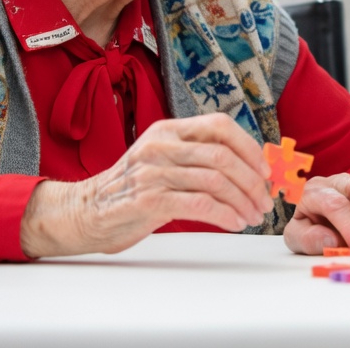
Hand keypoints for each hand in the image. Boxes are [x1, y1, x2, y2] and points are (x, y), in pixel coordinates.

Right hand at [19, 113, 273, 257]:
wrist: (84, 212)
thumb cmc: (132, 189)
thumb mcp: (163, 160)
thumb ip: (196, 156)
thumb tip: (248, 167)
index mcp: (168, 130)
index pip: (219, 126)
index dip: (249, 147)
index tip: (264, 171)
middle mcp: (161, 145)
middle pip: (222, 156)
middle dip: (252, 182)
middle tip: (264, 201)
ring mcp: (153, 171)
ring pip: (215, 180)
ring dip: (242, 201)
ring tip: (252, 216)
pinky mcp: (149, 199)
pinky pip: (200, 204)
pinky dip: (224, 214)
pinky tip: (234, 222)